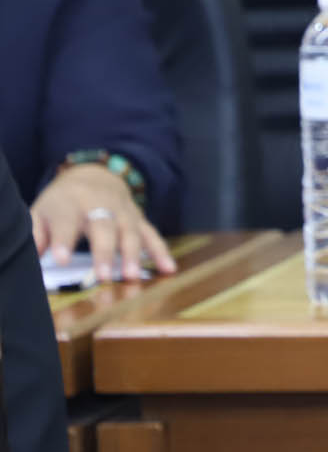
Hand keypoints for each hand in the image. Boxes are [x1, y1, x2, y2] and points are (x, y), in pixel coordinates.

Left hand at [30, 163, 176, 282]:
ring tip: (132, 276)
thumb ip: (36, 231)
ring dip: (133, 254)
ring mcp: (123, 211)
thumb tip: (34, 255)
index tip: (61, 259)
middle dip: (105, 251)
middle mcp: (100, 205)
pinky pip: (152, 235)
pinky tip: (168, 268)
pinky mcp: (140, 219)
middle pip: (104, 227)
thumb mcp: (42, 210)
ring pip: (130, 232)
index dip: (63, 240)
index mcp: (70, 203)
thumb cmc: (63, 202)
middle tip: (104, 276)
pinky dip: (161, 252)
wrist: (96, 176)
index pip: (66, 221)